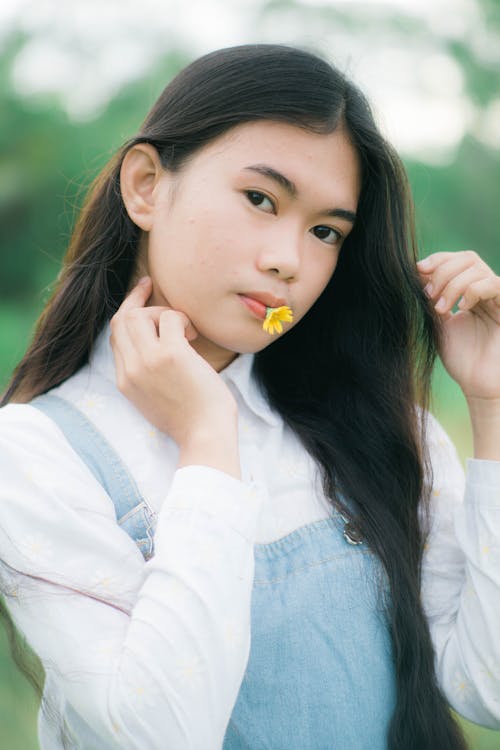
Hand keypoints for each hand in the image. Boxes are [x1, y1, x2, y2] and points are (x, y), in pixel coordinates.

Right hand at [109, 277, 237, 444]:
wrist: (205, 436)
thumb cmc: (191, 420)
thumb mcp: (155, 400)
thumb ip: (147, 374)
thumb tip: (158, 346)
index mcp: (125, 381)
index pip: (115, 337)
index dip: (127, 314)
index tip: (139, 299)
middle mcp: (131, 369)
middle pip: (121, 320)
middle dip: (136, 300)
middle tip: (152, 287)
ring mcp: (148, 361)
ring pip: (138, 315)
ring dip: (162, 312)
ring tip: (184, 330)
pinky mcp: (171, 355)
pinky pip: (170, 318)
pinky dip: (182, 319)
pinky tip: (194, 336)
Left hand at [417, 250, 499, 399]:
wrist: (477, 384)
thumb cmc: (461, 358)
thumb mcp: (439, 324)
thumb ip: (432, 300)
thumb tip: (417, 274)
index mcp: (468, 291)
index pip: (456, 260)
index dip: (437, 260)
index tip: (417, 270)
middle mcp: (485, 291)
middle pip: (467, 258)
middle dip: (442, 271)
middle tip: (428, 296)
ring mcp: (497, 299)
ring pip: (477, 269)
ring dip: (453, 284)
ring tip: (441, 308)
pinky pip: (495, 284)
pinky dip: (474, 289)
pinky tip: (462, 307)